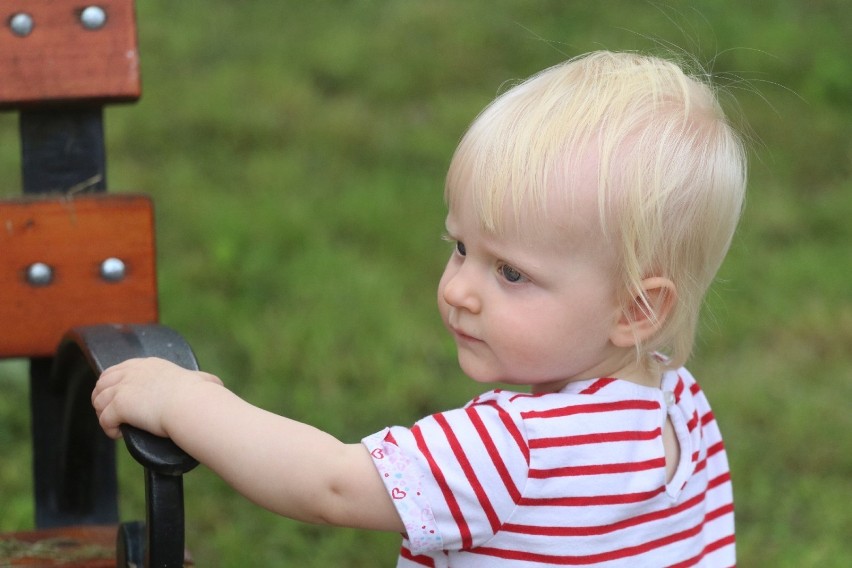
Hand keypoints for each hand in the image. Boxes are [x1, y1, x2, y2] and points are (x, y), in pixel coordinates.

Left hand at [92, 357, 222, 439]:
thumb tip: (217, 384)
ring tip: (114, 425)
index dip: (114, 384)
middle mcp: (133, 372)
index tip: (118, 397)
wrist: (191, 405)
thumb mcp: (201, 380)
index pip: (120, 369)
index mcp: (150, 365)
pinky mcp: (119, 405)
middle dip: (102, 398)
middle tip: (110, 413)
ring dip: (103, 414)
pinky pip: (104, 419)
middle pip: (103, 382)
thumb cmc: (199, 395)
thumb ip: (202, 379)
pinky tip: (118, 434)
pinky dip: (108, 428)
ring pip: (98, 400)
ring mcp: (124, 387)